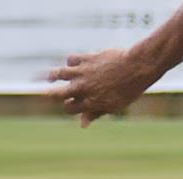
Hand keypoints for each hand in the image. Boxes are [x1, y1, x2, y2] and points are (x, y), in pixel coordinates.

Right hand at [44, 48, 158, 126]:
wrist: (137, 67)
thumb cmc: (128, 89)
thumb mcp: (114, 106)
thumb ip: (96, 113)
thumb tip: (82, 124)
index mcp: (89, 102)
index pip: (68, 108)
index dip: (68, 107)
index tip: (71, 105)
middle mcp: (82, 88)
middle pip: (57, 93)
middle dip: (49, 95)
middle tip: (45, 95)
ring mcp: (83, 73)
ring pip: (58, 73)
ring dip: (51, 76)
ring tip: (49, 78)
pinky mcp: (87, 58)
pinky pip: (71, 59)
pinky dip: (70, 62)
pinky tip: (72, 64)